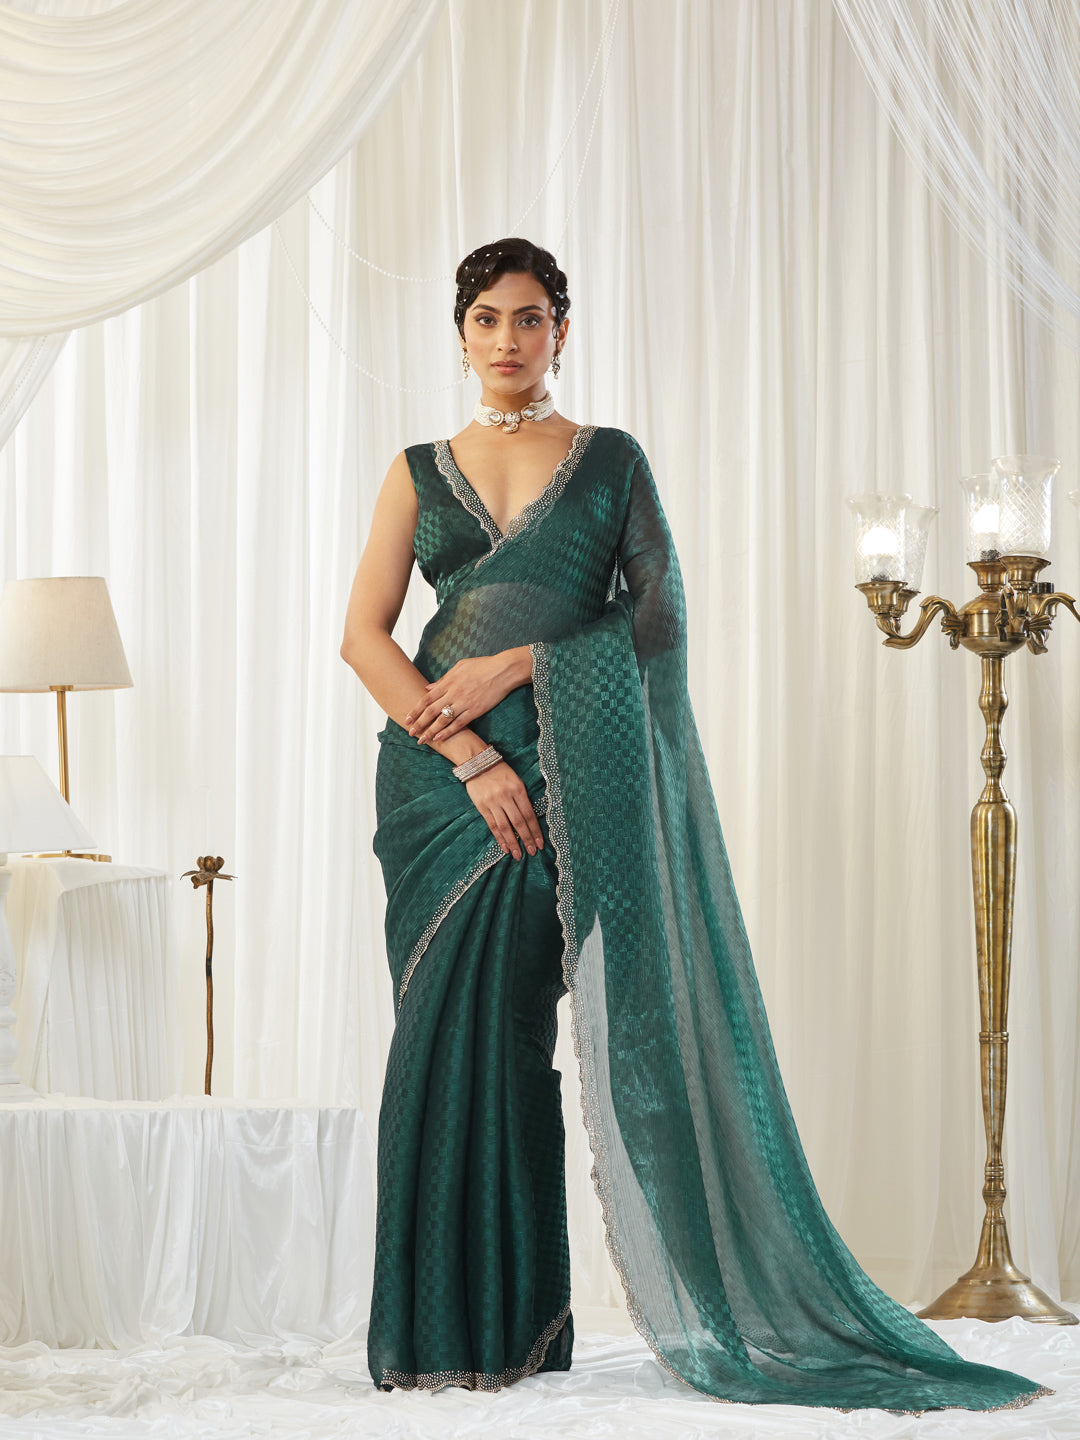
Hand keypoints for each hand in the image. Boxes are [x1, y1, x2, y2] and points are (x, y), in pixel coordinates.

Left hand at [405, 651, 527, 745]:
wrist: (503, 670)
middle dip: (419, 723)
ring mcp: (464, 703)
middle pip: (431, 711)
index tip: (407, 718)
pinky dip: (448, 732)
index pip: (427, 698)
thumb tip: (429, 688)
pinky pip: (459, 724)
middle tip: (410, 733)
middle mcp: (453, 693)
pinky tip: (439, 738)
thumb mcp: (460, 666)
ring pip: (443, 720)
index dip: (415, 710)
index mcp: (448, 682)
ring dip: (430, 731)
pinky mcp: (475, 710)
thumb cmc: (482, 665)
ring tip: (422, 740)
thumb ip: (443, 679)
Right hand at [463, 760, 543, 860]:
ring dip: (513, 843)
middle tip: (533, 852)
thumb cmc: (500, 772)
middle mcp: (506, 796)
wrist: (477, 762)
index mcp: (518, 789)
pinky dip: (499, 838)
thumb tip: (530, 821)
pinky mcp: (482, 806)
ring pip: (505, 827)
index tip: (541, 843)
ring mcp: (493, 802)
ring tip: (518, 855)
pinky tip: (505, 847)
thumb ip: (522, 798)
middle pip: (519, 822)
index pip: (529, 814)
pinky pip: (493, 825)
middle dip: (527, 839)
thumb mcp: (516, 780)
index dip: (535, 830)